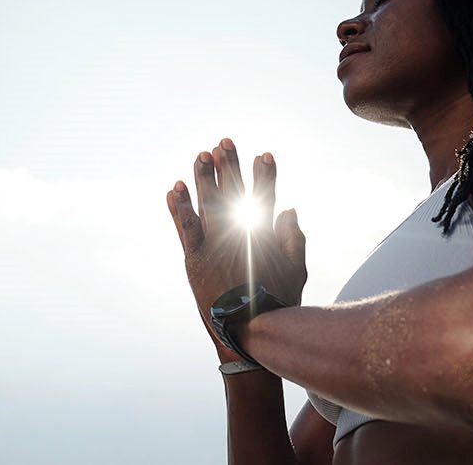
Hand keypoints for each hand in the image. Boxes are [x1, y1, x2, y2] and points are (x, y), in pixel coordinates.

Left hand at [165, 138, 307, 359]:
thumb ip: (294, 238)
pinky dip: (179, 206)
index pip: (265, 195)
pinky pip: (185, 226)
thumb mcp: (297, 271)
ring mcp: (215, 244)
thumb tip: (289, 209)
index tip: (264, 154)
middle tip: (224, 141)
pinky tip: (174, 188)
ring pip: (207, 202)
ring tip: (201, 155)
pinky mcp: (195, 258)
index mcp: (264, 233)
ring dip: (203, 177)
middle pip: (233, 190)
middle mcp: (239, 232)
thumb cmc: (278, 304)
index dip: (265, 174)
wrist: (251, 330)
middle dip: (229, 165)